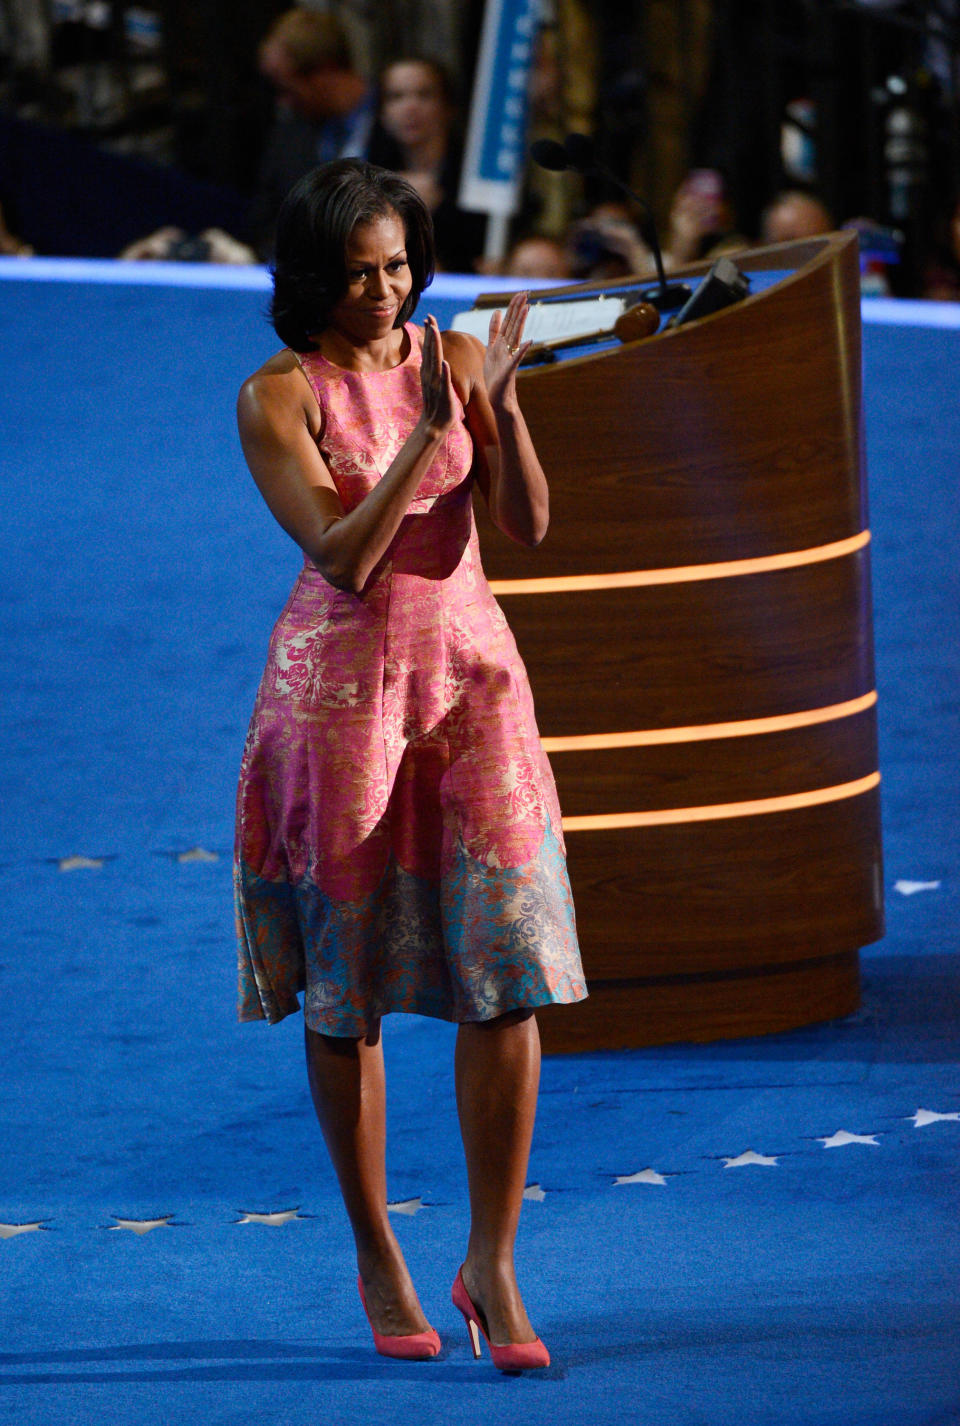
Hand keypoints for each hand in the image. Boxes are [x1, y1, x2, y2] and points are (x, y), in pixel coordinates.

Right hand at [419, 315, 455, 436]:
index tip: (429, 318)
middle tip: (430, 317)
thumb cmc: (437, 404)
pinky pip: (444, 382)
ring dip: (435, 347)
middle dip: (431, 334)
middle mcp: (430, 376)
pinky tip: (445, 363)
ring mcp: (436, 385)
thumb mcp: (432, 381)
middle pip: (430, 351)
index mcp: (429, 372)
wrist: (434, 426)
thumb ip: (431, 365)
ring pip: (435, 362)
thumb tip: (429, 350)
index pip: (429, 349)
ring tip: (435, 332)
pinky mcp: (443, 395)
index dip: (429, 334)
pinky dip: (444, 373)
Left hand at [483, 291, 529, 408]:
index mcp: (503, 343)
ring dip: (521, 323)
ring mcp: (509, 359)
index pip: (509, 321)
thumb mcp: (492, 348)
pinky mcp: (509, 371)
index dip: (513, 307)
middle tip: (526, 293)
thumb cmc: (495, 375)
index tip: (520, 293)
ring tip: (527, 308)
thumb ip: (494, 330)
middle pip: (513, 325)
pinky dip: (522, 351)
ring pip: (515, 337)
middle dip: (518, 309)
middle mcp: (508, 349)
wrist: (498, 398)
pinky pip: (516, 359)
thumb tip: (497, 312)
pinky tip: (528, 341)